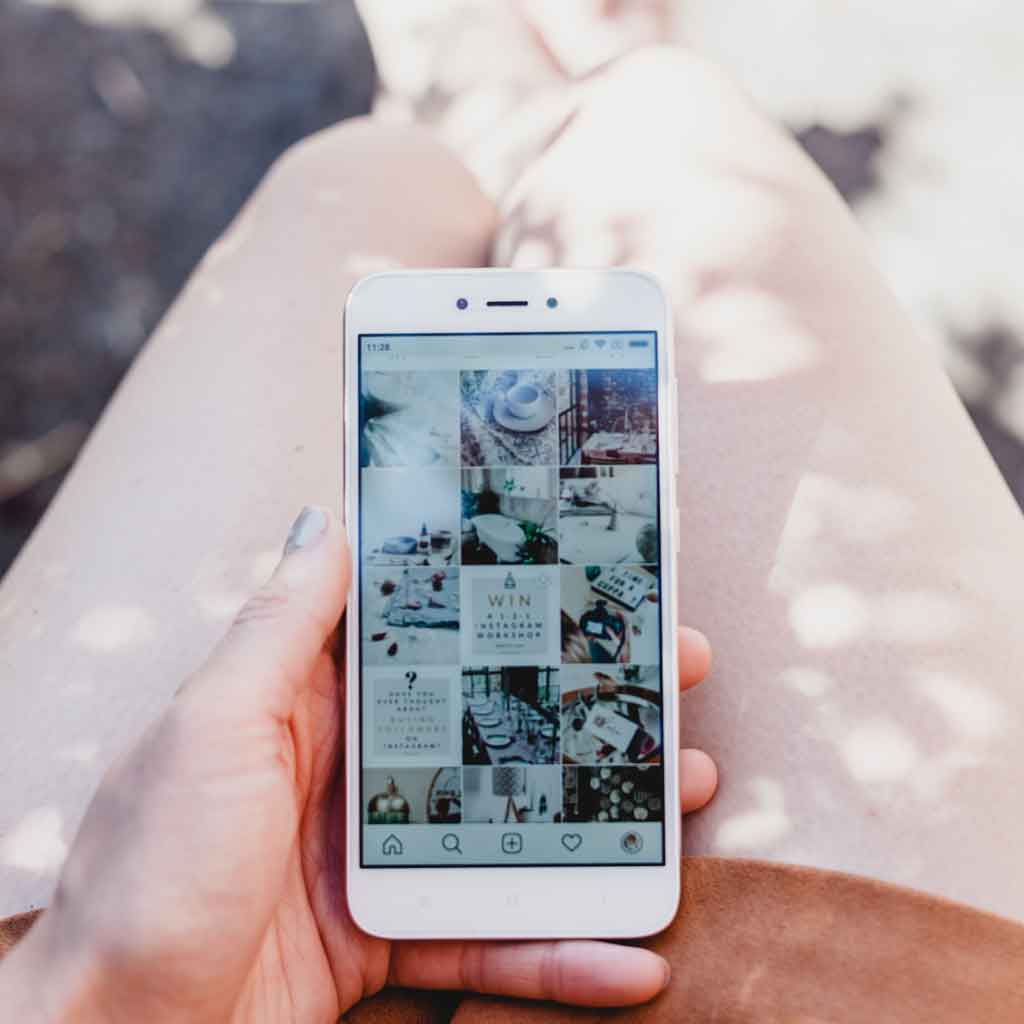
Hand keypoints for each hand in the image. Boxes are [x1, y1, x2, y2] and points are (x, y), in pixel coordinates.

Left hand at [0, 507, 716, 1021]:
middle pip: (493, 721)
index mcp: (309, 701)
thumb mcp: (214, 727)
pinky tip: (628, 956)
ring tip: (679, 790)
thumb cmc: (148, 873)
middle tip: (670, 674)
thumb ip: (280, 626)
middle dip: (584, 699)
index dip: (509, 601)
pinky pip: (491, 938)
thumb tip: (326, 520)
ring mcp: (378, 853)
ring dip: (600, 815)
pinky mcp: (391, 937)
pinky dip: (559, 951)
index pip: (429, 631)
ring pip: (513, 822)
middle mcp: (353, 769)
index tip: (586, 576)